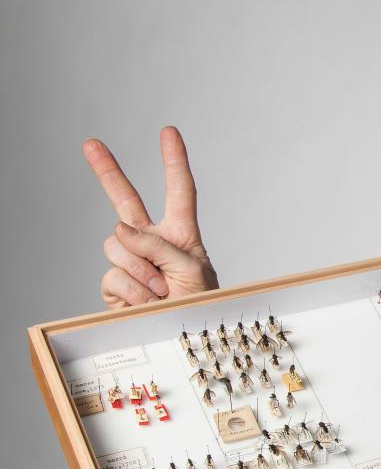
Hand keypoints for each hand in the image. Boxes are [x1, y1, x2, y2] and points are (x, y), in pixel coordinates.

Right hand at [82, 126, 218, 308]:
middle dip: (107, 172)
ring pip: (117, 245)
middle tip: (91, 144)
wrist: (185, 335)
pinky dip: (133, 290)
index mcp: (181, 234)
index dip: (174, 162)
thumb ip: (160, 246)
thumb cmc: (200, 305)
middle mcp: (153, 243)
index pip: (179, 192)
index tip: (168, 132)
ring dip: (142, 270)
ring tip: (162, 290)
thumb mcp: (193, 271)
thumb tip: (121, 229)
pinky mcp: (117, 283)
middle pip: (125, 201)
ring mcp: (132, 262)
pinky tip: (148, 302)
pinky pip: (113, 274)